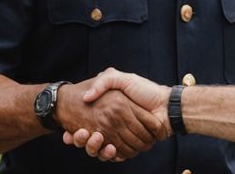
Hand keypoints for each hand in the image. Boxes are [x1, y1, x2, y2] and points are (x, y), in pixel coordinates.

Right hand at [53, 77, 168, 159]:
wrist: (166, 104)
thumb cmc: (145, 90)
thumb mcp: (121, 79)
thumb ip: (104, 82)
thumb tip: (86, 97)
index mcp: (109, 110)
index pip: (88, 122)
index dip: (77, 129)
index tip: (68, 131)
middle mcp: (112, 125)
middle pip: (90, 138)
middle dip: (81, 140)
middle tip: (75, 136)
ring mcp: (121, 136)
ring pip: (100, 148)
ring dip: (93, 148)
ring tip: (93, 139)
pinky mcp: (130, 145)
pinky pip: (116, 155)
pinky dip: (110, 155)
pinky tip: (108, 149)